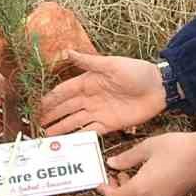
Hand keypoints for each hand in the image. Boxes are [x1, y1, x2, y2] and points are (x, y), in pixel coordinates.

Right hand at [39, 51, 164, 134]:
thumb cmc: (137, 72)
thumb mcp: (112, 64)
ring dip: (61, 128)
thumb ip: (89, 62)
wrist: (159, 88)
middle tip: (35, 125)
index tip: (35, 107)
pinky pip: (90, 131)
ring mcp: (98, 112)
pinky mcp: (109, 124)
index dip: (49, 99)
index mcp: (88, 82)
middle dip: (51, 116)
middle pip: (65, 109)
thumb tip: (65, 52)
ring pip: (74, 121)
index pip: (63, 92)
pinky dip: (78, 137)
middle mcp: (90, 98)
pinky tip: (67, 144)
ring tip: (46, 137)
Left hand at [98, 131, 195, 195]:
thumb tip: (111, 163)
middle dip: (115, 193)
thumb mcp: (148, 147)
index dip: (105, 191)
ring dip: (129, 194)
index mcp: (142, 188)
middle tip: (114, 175)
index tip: (101, 179)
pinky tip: (145, 176)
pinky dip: (142, 194)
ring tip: (129, 173)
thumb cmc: (178, 147)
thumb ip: (127, 158)